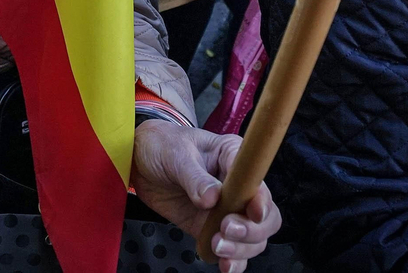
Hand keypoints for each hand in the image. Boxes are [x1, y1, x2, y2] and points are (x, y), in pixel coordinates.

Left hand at [131, 119, 281, 270]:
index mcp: (234, 158)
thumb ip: (194, 177)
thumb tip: (211, 198)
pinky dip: (232, 261)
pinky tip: (224, 265)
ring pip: (253, 238)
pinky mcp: (211, 227)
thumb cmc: (163, 146)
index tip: (253, 213)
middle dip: (251, 230)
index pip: (259, 182)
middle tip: (226, 229)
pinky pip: (231, 250)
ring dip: (241, 248)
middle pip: (266, 217)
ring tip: (217, 245)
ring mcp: (227, 210)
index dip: (261, 200)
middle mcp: (238, 186)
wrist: (141, 160)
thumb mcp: (176, 154)